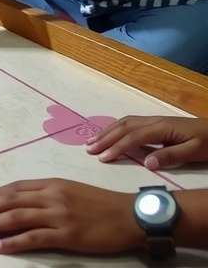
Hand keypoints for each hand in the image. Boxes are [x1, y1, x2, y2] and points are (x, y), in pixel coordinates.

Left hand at [0, 178, 141, 254]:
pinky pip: (33, 238)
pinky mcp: (66, 234)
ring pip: (16, 218)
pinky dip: (12, 242)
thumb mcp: (72, 190)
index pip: (16, 188)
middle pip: (10, 201)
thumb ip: (49, 193)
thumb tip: (26, 200)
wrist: (131, 216)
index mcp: (52, 184)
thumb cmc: (103, 204)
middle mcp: (51, 196)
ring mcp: (58, 215)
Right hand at [86, 116, 207, 169]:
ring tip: (92, 141)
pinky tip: (110, 133)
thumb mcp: (195, 151)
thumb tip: (146, 163)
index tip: (103, 158)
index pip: (133, 138)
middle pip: (124, 127)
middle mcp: (154, 121)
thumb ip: (170, 156)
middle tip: (88, 149)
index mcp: (161, 128)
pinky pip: (130, 123)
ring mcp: (154, 120)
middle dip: (105, 137)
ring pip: (125, 123)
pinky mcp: (157, 123)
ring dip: (107, 131)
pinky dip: (116, 128)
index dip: (117, 147)